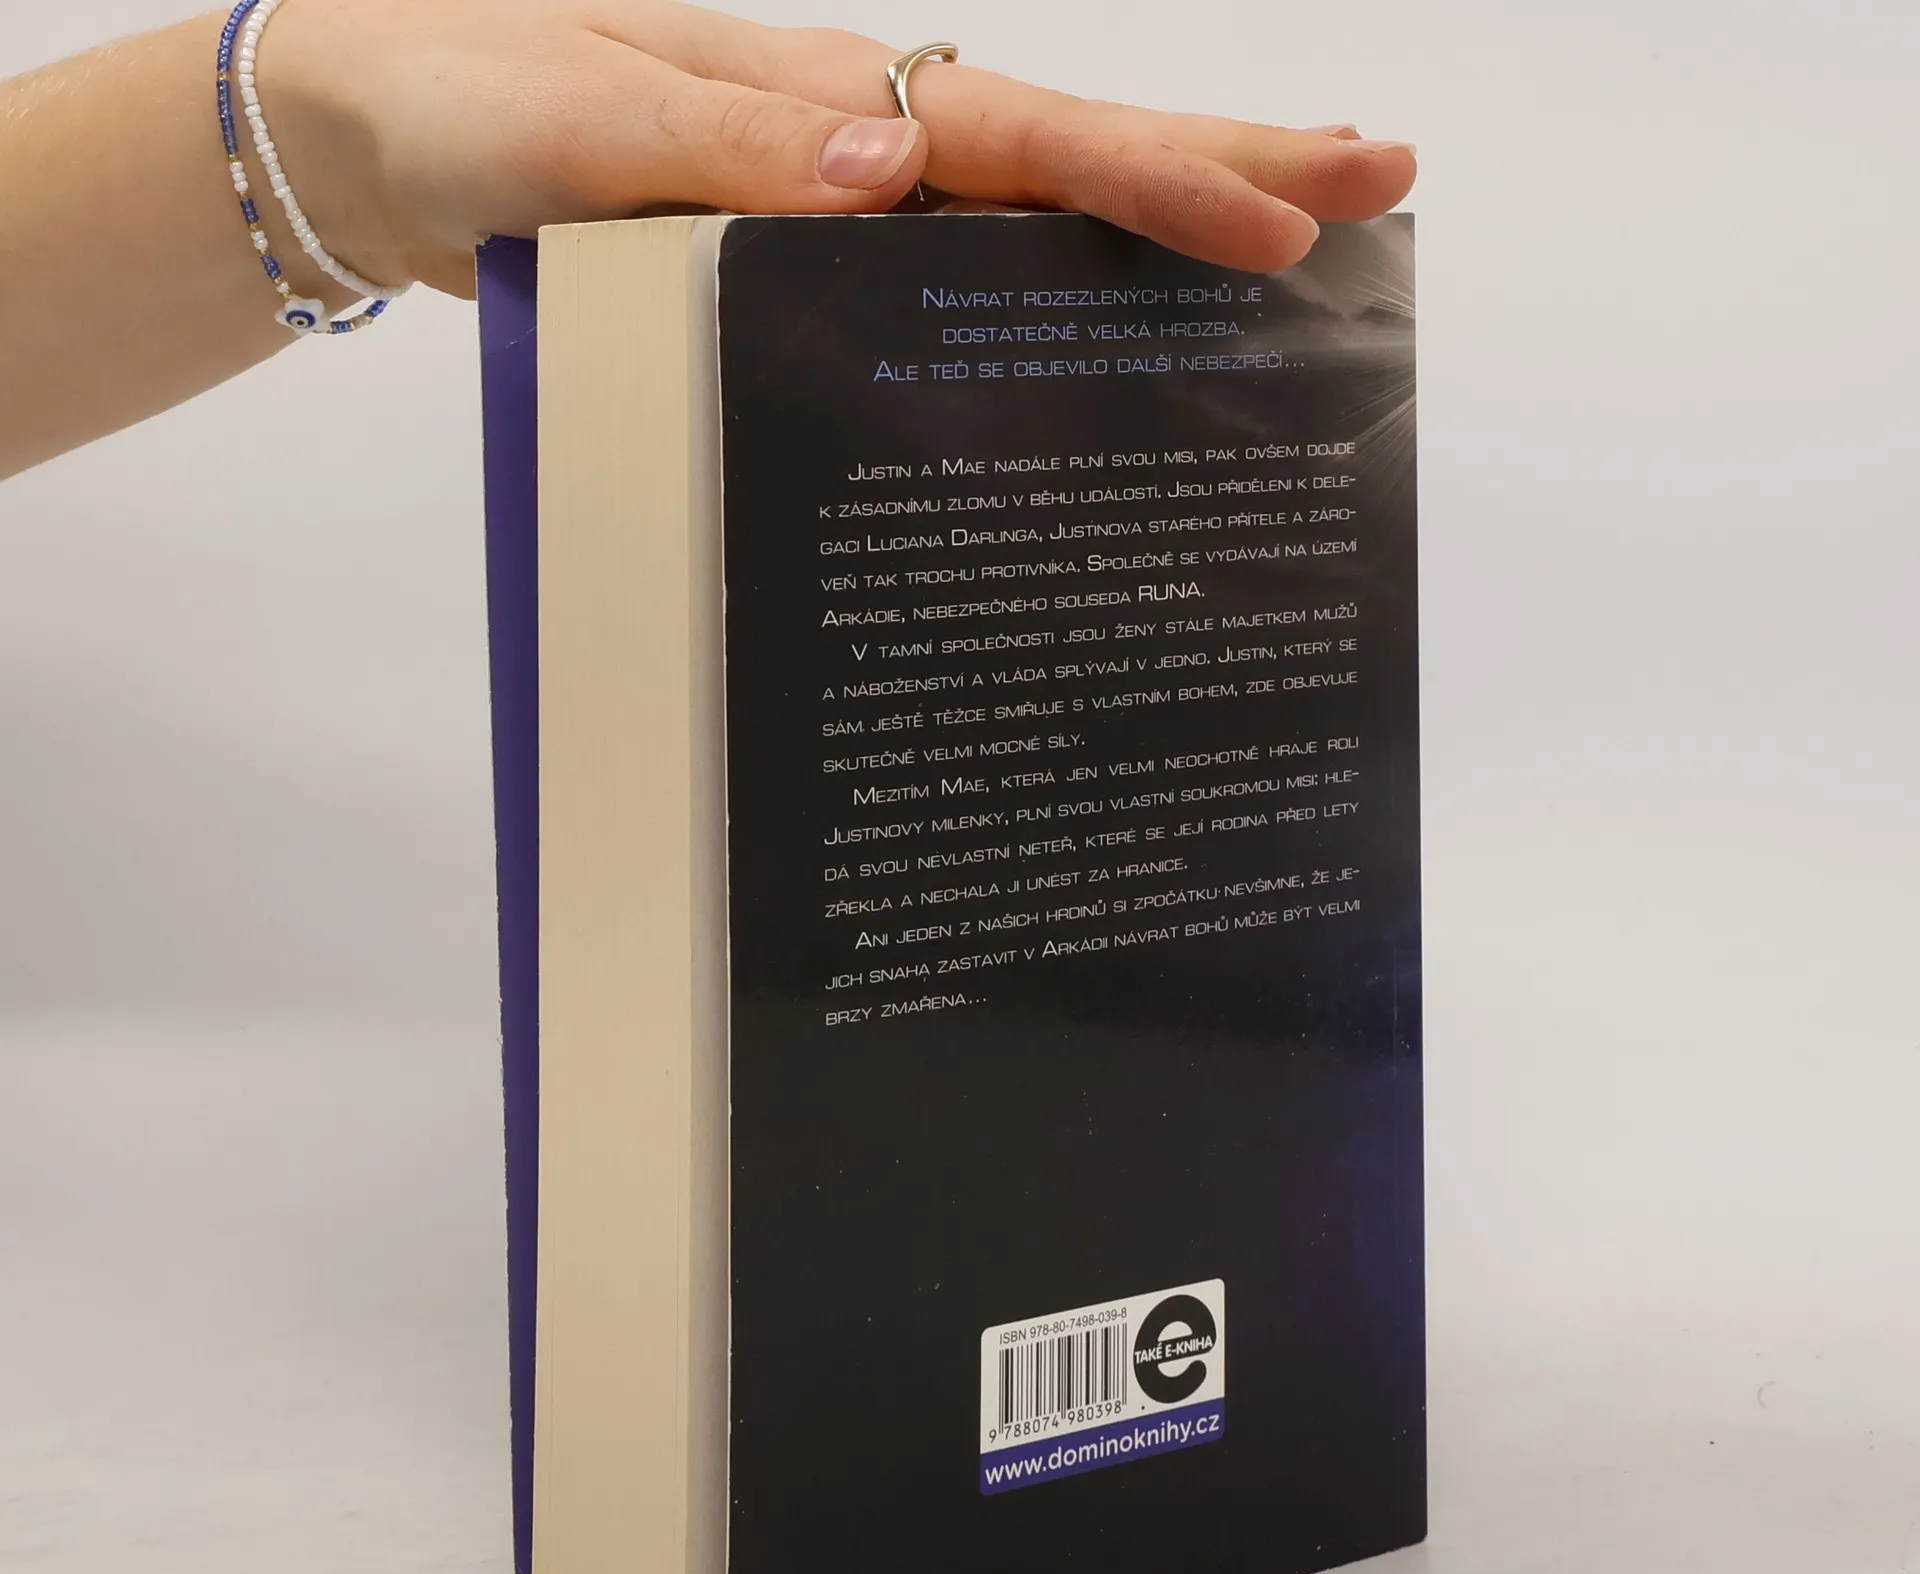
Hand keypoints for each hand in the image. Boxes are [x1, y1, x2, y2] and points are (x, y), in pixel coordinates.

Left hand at [262, 0, 1415, 297]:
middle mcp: (858, 139)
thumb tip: (886, 169)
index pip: (1026, 140)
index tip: (1287, 219)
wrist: (379, 136)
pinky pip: (952, 276)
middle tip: (1378, 179)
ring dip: (1159, 228)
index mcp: (825, 99)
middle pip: (1072, 155)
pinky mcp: (806, 258)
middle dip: (1225, 167)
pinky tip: (1099, 322)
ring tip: (1291, 247)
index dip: (1159, 181)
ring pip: (1032, 215)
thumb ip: (727, 155)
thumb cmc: (464, 107)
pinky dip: (1044, 292)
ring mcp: (842, 201)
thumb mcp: (581, 127)